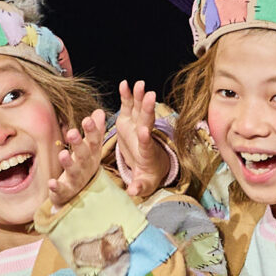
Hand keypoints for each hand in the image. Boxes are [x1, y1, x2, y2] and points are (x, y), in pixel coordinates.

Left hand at [48, 109, 106, 208]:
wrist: (78, 195)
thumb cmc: (84, 165)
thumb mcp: (91, 148)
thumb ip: (95, 131)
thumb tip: (99, 111)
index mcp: (93, 155)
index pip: (95, 141)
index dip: (92, 131)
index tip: (87, 119)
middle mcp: (86, 167)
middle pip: (84, 155)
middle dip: (79, 144)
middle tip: (72, 133)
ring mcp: (77, 180)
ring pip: (74, 171)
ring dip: (69, 163)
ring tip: (62, 154)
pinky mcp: (66, 191)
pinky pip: (62, 189)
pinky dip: (57, 187)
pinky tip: (51, 182)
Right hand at [115, 81, 169, 199]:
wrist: (151, 163)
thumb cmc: (148, 175)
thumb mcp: (145, 184)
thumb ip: (139, 186)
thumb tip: (133, 192)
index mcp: (147, 152)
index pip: (147, 144)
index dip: (146, 138)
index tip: (144, 131)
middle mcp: (144, 136)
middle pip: (147, 122)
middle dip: (148, 109)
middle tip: (150, 96)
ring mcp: (137, 126)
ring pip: (139, 110)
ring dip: (139, 97)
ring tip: (139, 85)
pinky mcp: (129, 121)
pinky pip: (129, 106)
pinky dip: (127, 95)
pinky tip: (125, 83)